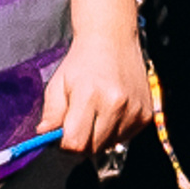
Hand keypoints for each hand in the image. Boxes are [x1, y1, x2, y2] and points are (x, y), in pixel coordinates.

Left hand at [38, 21, 148, 153]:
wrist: (113, 40)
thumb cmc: (81, 62)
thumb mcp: (58, 82)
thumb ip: (51, 112)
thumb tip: (43, 135)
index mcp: (89, 95)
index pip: (76, 142)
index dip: (65, 144)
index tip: (62, 135)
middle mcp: (116, 104)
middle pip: (93, 148)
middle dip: (81, 141)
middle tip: (77, 122)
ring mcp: (134, 111)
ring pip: (110, 145)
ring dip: (99, 137)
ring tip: (95, 111)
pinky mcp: (146, 115)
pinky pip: (125, 137)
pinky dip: (115, 131)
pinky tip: (111, 110)